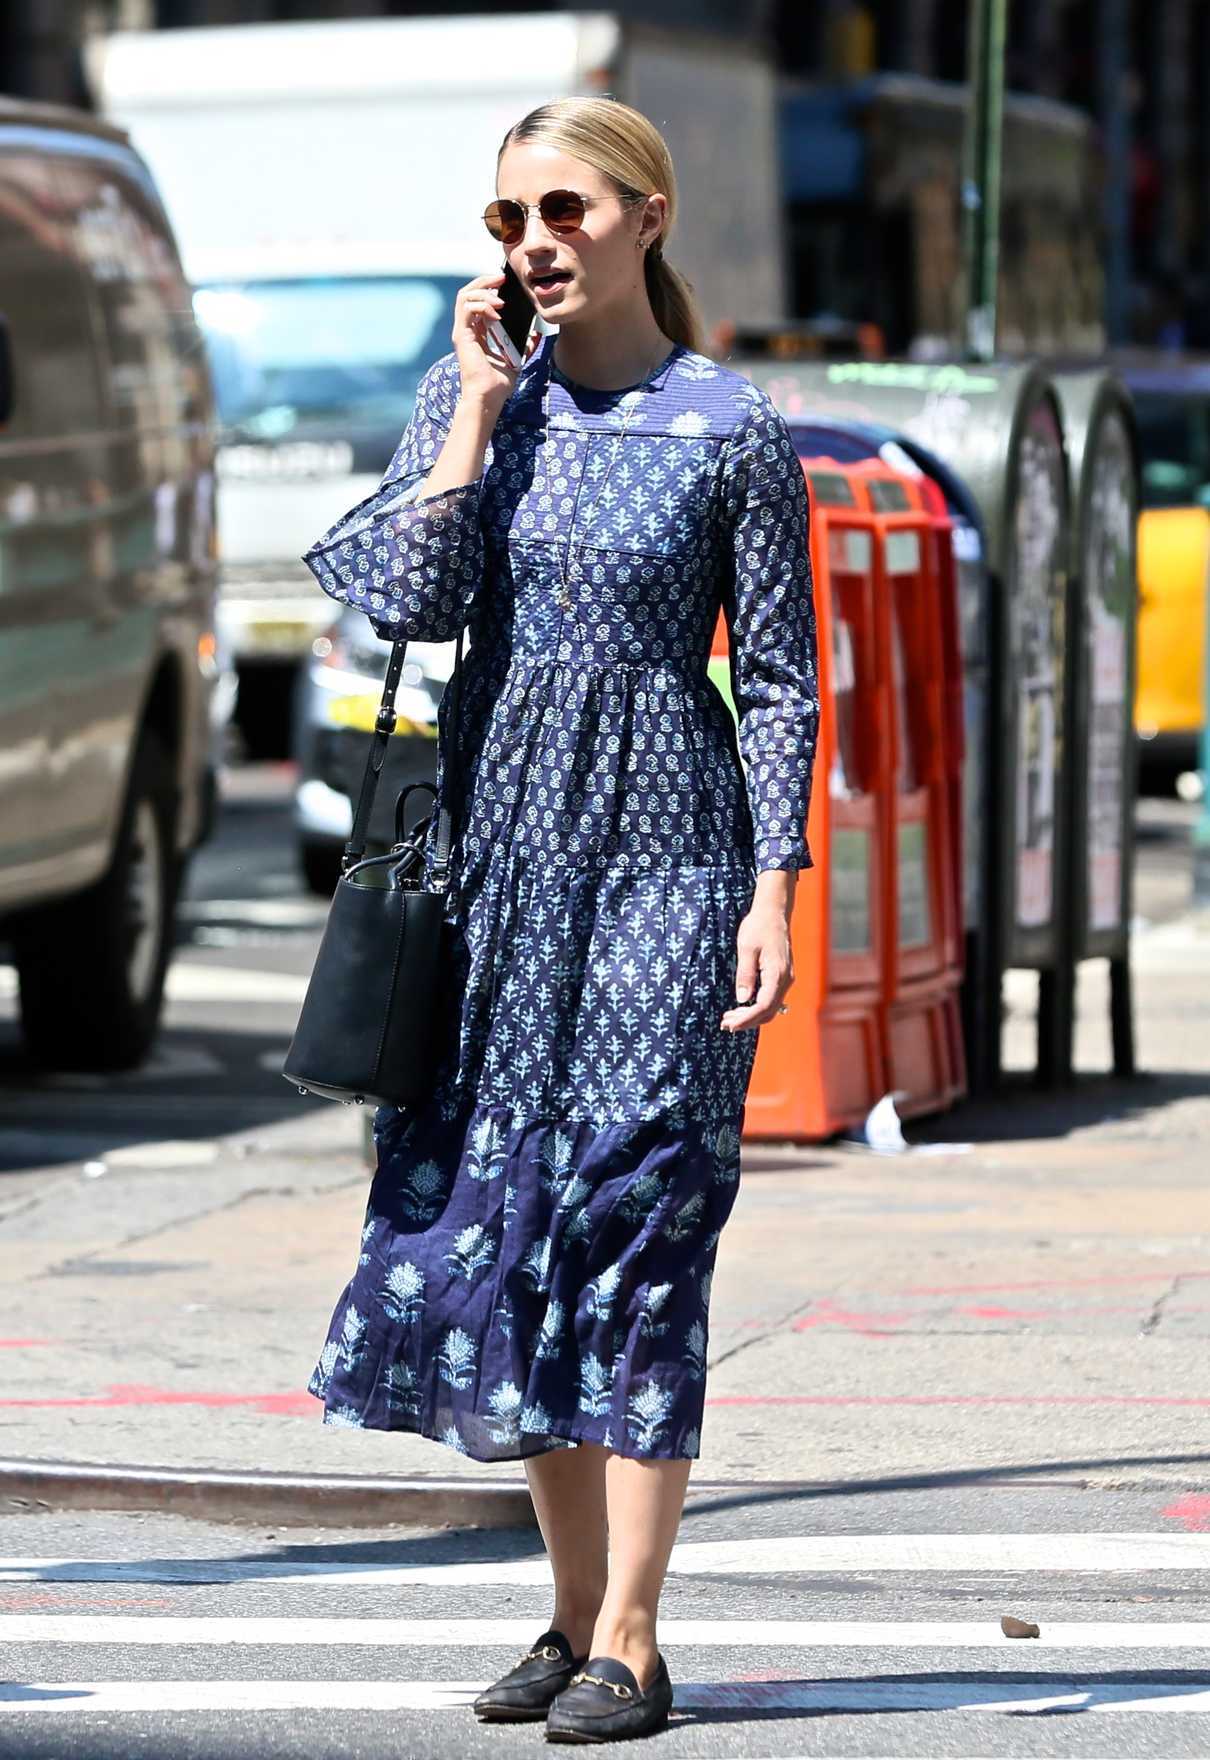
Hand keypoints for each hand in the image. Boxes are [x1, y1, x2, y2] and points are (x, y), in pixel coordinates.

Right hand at [451, 270, 541, 411]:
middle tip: (501, 277)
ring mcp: (462, 332)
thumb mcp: (515, 358)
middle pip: (468, 294)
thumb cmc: (498, 384)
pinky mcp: (462, 336)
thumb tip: (535, 334)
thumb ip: (523, 344)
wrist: (488, 398)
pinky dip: (482, 304)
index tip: (504, 283)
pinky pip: (467, 309)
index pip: (476, 302)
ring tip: (501, 298)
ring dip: (484, 291)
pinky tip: (497, 311)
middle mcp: (466, 330)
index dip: (488, 288)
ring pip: (465, 297)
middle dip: (485, 281)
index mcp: (476, 333)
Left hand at [720, 894, 793, 1032]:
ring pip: (770, 1007)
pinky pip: (770, 999)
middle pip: (768, 1011)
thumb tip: (742, 999)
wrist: (773, 913)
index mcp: (777, 974)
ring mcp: (785, 979)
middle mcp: (785, 980)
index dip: (746, 1019)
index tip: (730, 1025)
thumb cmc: (758, 927)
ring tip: (729, 1019)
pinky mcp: (781, 977)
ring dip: (751, 1016)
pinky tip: (741, 1008)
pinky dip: (756, 1008)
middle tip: (725, 1024)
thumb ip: (745, 975)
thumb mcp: (747, 948)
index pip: (763, 1006)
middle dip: (747, 1021)